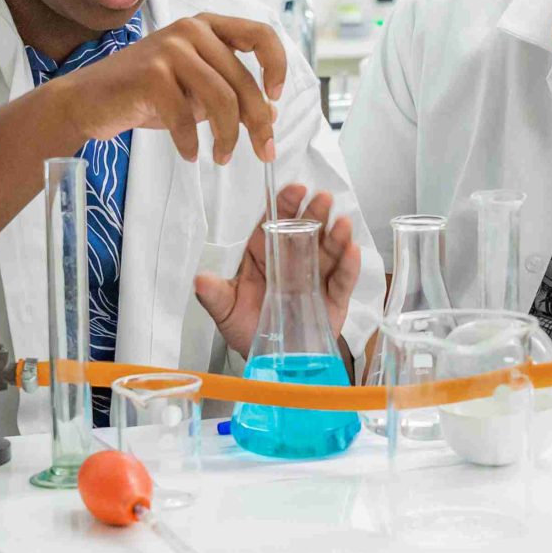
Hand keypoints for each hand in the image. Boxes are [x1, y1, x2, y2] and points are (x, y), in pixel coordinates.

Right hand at [58, 14, 286, 165]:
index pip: (260, 34)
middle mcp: (190, 30)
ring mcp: (169, 49)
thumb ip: (229, 93)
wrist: (87, 101)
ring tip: (221, 157)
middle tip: (263, 153)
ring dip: (227, 137)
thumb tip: (271, 115)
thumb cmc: (144, 95)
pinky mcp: (151, 74)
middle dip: (258, 123)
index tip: (275, 99)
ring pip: (221, 101)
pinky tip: (190, 153)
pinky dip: (191, 143)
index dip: (276, 66)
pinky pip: (186, 117)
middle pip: (243, 81)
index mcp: (206, 26)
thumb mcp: (194, 91)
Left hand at [194, 184, 359, 358]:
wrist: (274, 363)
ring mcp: (315, 279)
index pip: (274, 225)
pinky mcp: (333, 300)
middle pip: (304, 233)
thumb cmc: (249, 330)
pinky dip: (348, 267)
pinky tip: (352, 251)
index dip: (284, 206)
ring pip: (327, 252)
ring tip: (342, 223)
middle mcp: (291, 263)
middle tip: (323, 198)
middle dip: (314, 214)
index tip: (294, 189)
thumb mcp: (227, 312)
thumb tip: (200, 280)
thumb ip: (215, 296)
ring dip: (336, 236)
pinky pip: (342, 281)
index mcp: (264, 257)